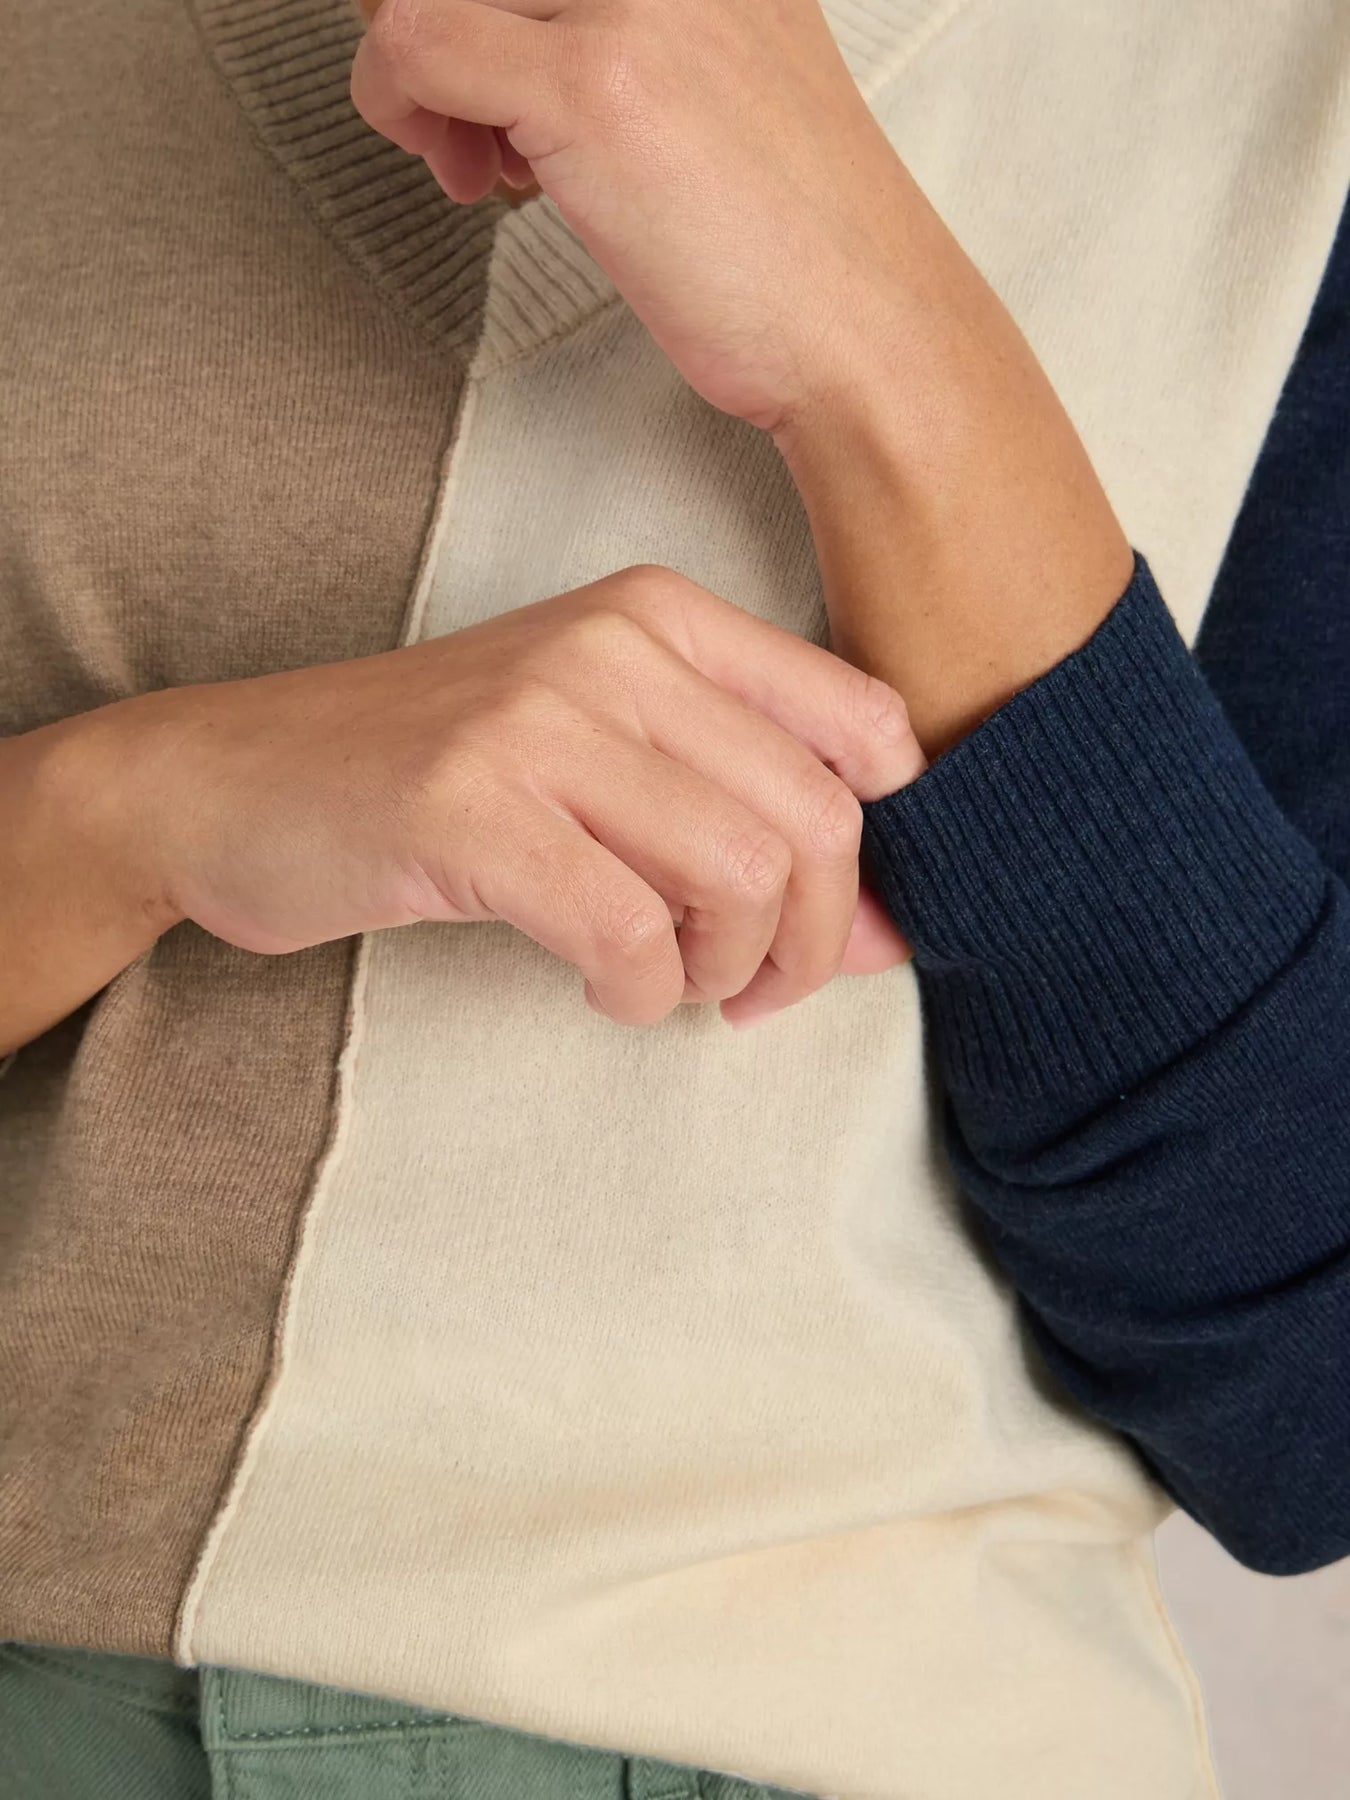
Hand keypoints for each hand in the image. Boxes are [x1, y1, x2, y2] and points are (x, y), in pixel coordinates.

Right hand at [97, 565, 919, 1027]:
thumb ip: (731, 795)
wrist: (231, 780)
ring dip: (725, 968)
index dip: (886, 851)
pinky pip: (631, 930)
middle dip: (815, 941)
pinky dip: (639, 990)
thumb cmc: (433, 776)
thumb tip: (882, 925)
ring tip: (670, 982)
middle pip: (816, 817)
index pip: (864, 724)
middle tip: (754, 990)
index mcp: (659, 615)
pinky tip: (604, 988)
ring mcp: (537, 722)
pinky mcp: (470, 810)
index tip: (849, 930)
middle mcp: (611, 647)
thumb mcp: (595, 738)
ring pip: (741, 873)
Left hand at [350, 0, 915, 431]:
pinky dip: (403, 107)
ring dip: (416, 74)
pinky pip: (415, 44)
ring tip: (479, 165)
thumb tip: (487, 31)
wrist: (865, 330)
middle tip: (466, 122)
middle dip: (431, 30)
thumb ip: (623, 33)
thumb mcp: (715, 80)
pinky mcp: (596, 86)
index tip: (486, 78)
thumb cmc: (792, 242)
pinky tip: (471, 177)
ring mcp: (634, 3)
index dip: (477, 9)